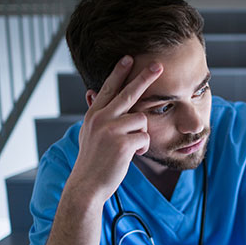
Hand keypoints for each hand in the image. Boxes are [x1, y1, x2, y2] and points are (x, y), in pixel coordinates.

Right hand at [67, 56, 162, 205]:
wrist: (87, 186)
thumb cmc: (92, 161)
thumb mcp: (88, 133)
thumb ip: (95, 114)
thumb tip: (90, 92)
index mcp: (94, 115)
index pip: (108, 88)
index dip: (119, 73)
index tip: (128, 58)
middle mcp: (100, 118)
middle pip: (128, 93)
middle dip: (145, 77)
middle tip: (158, 65)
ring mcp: (110, 130)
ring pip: (141, 119)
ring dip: (142, 134)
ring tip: (132, 148)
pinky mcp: (121, 143)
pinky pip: (144, 137)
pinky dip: (143, 148)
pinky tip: (133, 155)